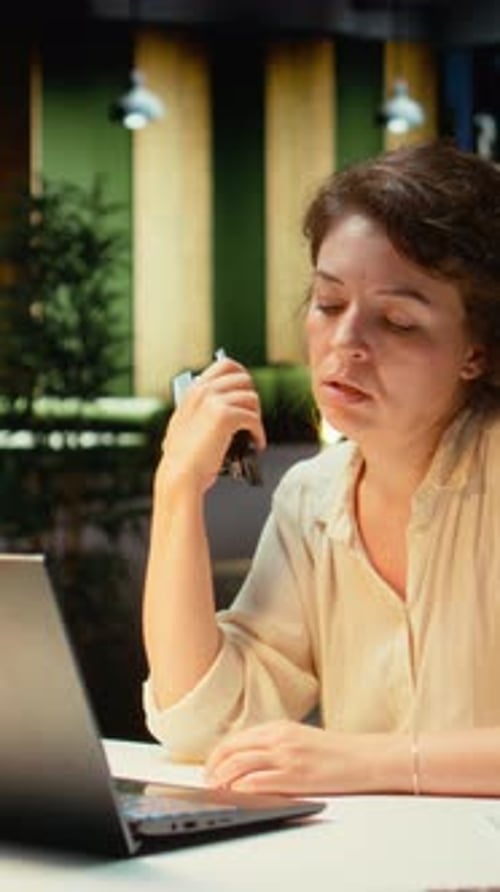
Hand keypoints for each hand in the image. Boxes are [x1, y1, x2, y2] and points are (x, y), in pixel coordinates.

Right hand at [157, 357, 265, 494]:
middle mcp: (203, 391)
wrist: (180, 475)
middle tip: (251, 417)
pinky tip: (257, 444)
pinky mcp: (225, 416)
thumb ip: (201, 409)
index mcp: (193, 390)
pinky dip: (259, 433)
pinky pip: (253, 418)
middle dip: (251, 398)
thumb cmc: (184, 458)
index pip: (225, 365)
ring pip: (252, 398)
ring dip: (256, 417)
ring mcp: (213, 401)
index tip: (247, 393)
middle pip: (244, 379)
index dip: (242, 378)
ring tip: (253, 433)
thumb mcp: (186, 424)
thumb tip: (228, 404)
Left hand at [205, 720, 403, 795]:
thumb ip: (275, 744)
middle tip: (208, 782)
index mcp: (279, 728)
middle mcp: (279, 738)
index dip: (217, 755)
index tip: (210, 768)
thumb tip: (248, 760)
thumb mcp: (300, 738)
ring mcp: (287, 757)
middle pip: (232, 750)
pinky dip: (242, 790)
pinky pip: (258, 782)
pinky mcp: (296, 776)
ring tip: (218, 790)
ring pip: (239, 765)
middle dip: (213, 767)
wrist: (365, 758)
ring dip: (222, 779)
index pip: (236, 739)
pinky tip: (237, 795)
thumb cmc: (336, 752)